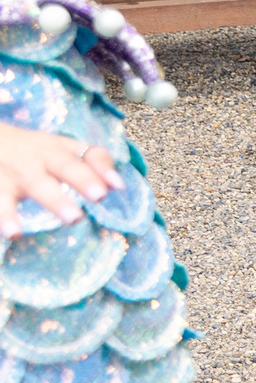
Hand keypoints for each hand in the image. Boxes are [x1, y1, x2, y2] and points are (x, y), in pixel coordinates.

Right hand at [0, 124, 121, 238]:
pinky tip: (13, 233)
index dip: (103, 168)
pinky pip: (0, 202)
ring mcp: (16, 173)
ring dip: (53, 199)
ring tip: (72, 217)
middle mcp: (40, 159)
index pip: (88, 154)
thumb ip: (92, 163)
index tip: (117, 186)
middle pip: (64, 165)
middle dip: (82, 178)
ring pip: (35, 184)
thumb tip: (117, 186)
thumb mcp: (59, 148)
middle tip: (99, 195)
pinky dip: (5, 217)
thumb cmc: (30, 152)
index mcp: (58, 149)